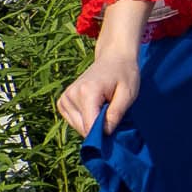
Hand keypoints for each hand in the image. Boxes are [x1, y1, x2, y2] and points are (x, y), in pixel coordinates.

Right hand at [56, 4, 148, 135]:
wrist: (114, 57)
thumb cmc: (124, 74)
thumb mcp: (128, 94)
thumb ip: (116, 114)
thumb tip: (105, 134)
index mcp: (86, 93)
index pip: (89, 126)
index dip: (103, 134)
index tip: (115, 130)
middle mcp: (70, 96)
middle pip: (82, 128)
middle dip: (99, 128)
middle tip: (113, 113)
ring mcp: (64, 98)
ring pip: (77, 127)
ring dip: (92, 124)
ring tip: (105, 107)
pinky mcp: (62, 101)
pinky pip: (73, 121)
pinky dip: (86, 120)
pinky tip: (96, 108)